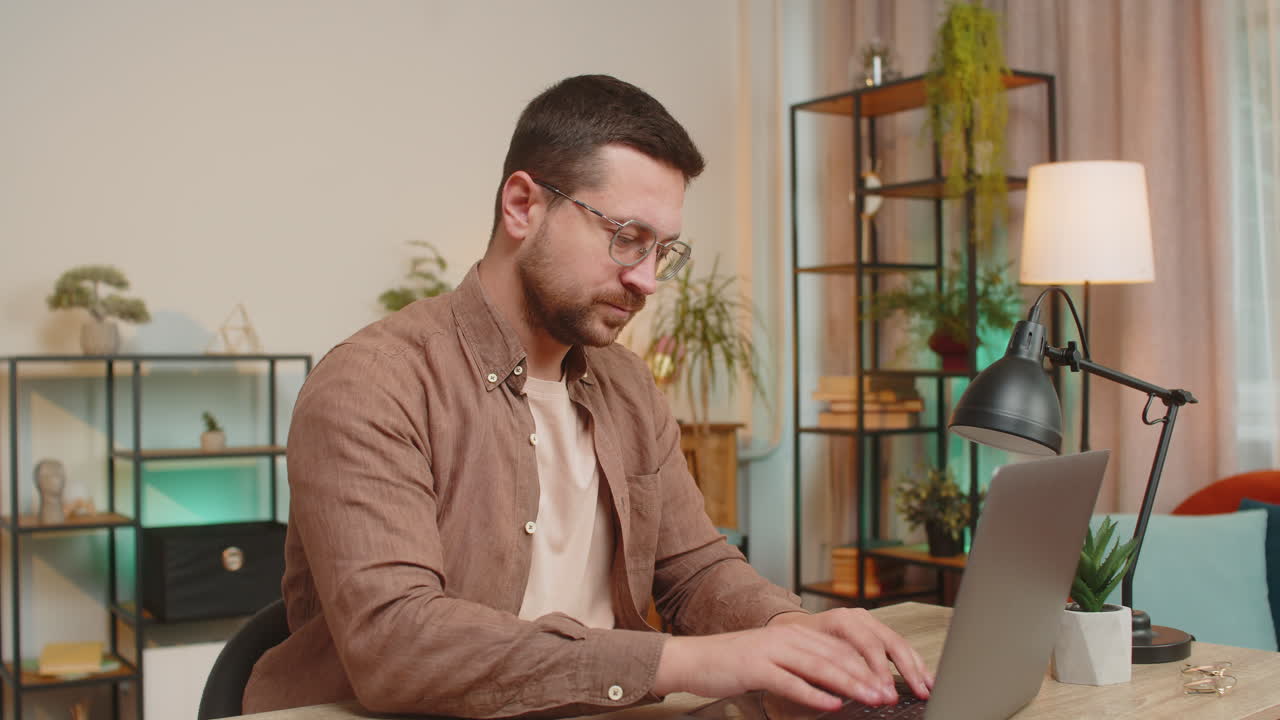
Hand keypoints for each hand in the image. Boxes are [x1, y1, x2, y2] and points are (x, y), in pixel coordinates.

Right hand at [652, 608, 932, 710]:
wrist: (694, 659)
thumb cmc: (734, 665)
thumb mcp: (775, 663)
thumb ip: (805, 669)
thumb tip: (837, 687)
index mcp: (795, 634)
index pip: (840, 650)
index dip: (867, 667)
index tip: (889, 685)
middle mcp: (787, 638)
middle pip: (835, 657)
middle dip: (866, 677)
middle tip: (889, 695)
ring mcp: (771, 651)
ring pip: (819, 667)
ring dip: (849, 685)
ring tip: (871, 698)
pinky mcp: (756, 667)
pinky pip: (790, 681)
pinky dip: (814, 694)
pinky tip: (832, 704)